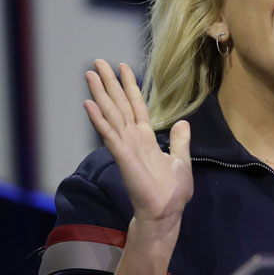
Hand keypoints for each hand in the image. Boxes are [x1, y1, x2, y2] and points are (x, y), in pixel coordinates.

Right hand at [83, 60, 192, 233]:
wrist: (166, 212)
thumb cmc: (172, 191)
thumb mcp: (181, 160)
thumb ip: (179, 141)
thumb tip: (183, 123)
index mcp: (146, 137)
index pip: (136, 105)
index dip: (130, 86)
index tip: (123, 67)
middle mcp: (133, 138)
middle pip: (119, 104)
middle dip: (109, 82)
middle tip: (97, 62)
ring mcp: (126, 146)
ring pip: (111, 114)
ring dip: (100, 94)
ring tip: (90, 74)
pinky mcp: (123, 156)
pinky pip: (109, 134)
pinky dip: (98, 119)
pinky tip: (88, 103)